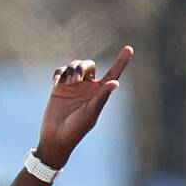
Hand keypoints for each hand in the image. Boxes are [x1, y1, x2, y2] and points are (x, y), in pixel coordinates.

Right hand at [36, 46, 132, 168]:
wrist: (56, 136)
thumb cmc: (76, 128)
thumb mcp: (91, 112)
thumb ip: (102, 97)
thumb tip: (116, 83)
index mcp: (99, 93)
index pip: (113, 74)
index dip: (121, 61)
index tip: (129, 48)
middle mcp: (88, 88)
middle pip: (89, 65)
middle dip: (82, 67)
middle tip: (77, 79)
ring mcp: (73, 86)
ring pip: (74, 65)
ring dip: (71, 70)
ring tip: (68, 83)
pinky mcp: (60, 86)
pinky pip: (60, 71)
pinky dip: (58, 73)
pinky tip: (56, 83)